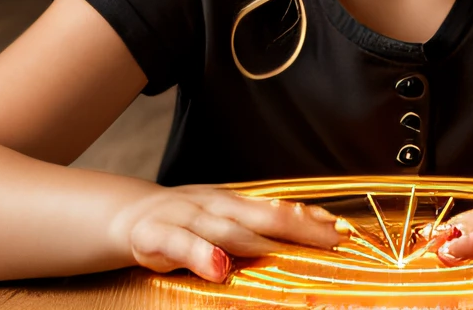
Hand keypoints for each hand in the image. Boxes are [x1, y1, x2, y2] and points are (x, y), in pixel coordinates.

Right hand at [109, 186, 346, 282]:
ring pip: (224, 229)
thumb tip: (311, 231)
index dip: (311, 220)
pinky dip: (200, 255)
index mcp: (233, 203)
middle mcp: (214, 206)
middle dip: (299, 228)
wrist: (128, 217)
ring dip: (255, 242)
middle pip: (262, 215)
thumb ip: (259, 227)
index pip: (279, 209)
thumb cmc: (186, 223)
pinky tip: (219, 269)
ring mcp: (185, 219)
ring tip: (285, 253)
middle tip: (332, 241)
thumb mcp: (223, 219)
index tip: (344, 232)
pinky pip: (180, 245)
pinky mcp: (155, 237)